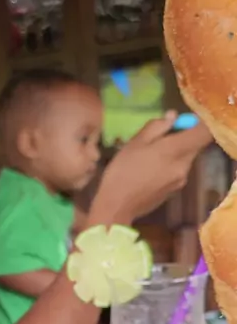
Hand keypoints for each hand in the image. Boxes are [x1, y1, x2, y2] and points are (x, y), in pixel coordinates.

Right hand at [89, 112, 212, 224]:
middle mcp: (185, 166)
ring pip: (186, 158)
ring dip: (174, 152)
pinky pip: (178, 171)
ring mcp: (181, 180)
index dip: (198, 123)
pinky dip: (169, 166)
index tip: (183, 121)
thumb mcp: (135, 142)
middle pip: (195, 145)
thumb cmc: (123, 171)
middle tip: (159, 138)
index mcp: (176, 150)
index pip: (204, 132)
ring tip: (151, 156)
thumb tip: (172, 116)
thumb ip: (157, 127)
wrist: (117, 207)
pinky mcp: (174, 191)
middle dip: (183, 138)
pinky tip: (150, 171)